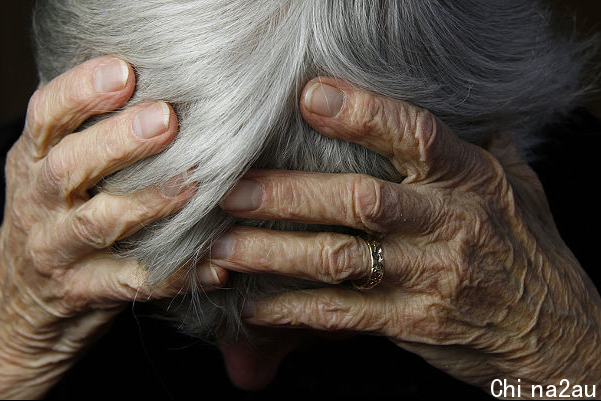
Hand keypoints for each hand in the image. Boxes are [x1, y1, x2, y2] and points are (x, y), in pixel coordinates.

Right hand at [0, 57, 226, 398]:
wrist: (20, 302)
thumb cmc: (53, 220)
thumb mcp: (51, 172)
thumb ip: (86, 134)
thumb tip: (150, 82)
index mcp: (33, 163)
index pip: (45, 117)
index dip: (80, 92)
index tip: (125, 71)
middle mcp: (40, 204)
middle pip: (68, 167)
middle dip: (117, 141)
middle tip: (166, 119)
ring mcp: (58, 251)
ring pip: (98, 223)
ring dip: (147, 202)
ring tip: (191, 186)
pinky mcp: (84, 291)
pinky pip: (132, 283)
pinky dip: (175, 274)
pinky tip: (214, 265)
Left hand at [211, 77, 600, 393]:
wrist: (554, 333)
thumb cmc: (529, 254)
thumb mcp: (517, 188)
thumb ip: (477, 147)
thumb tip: (456, 102)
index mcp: (472, 182)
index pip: (418, 137)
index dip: (365, 115)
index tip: (311, 97)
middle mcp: (446, 226)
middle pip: (358, 201)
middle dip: (288, 194)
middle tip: (232, 188)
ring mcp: (427, 277)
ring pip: (338, 259)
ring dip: (273, 252)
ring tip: (221, 247)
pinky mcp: (411, 322)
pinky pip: (342, 314)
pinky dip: (291, 310)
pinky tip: (252, 306)